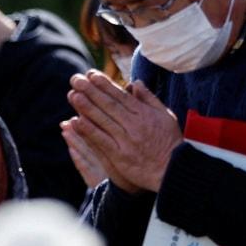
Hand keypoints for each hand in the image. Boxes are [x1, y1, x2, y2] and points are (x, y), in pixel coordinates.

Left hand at [66, 71, 181, 193]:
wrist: (172, 170)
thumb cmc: (169, 142)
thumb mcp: (166, 116)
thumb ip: (149, 99)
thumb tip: (135, 83)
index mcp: (145, 114)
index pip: (121, 96)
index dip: (104, 84)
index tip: (91, 74)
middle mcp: (134, 125)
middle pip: (109, 105)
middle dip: (91, 90)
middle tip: (75, 79)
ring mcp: (126, 140)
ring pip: (103, 120)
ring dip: (86, 107)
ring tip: (72, 95)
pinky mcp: (120, 156)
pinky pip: (101, 140)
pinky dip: (88, 131)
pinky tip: (76, 121)